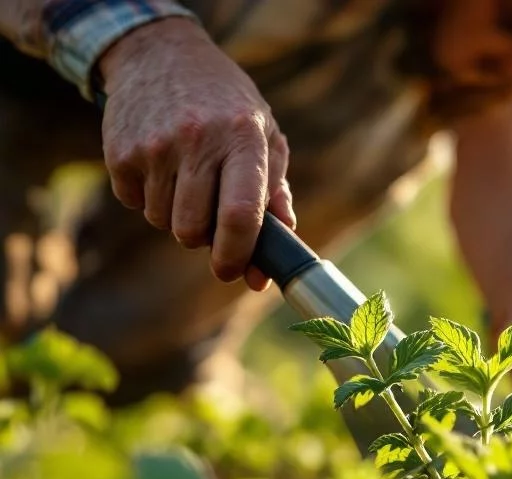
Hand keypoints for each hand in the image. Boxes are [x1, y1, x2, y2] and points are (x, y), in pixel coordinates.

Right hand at [96, 17, 294, 290]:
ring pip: (164, 222)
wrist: (161, 55)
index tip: (236, 272)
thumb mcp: (266, 139)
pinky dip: (149, 198)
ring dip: (178, 216)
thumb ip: (275, 201)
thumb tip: (265, 270)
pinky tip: (161, 167)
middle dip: (205, 240)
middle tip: (213, 218)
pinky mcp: (120, 151)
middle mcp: (197, 141)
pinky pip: (135, 204)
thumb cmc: (228, 108)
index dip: (238, 255)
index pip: (240, 214)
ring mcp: (154, 146)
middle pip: (194, 231)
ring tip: (189, 180)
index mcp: (243, 139)